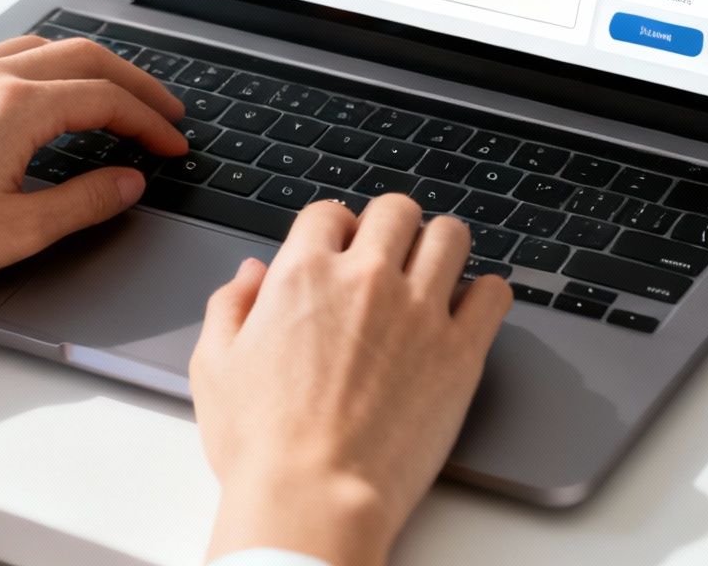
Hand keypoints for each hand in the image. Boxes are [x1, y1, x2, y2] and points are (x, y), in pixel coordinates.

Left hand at [0, 34, 185, 372]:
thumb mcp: (16, 231)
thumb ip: (85, 201)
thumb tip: (127, 182)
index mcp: (15, 107)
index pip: (107, 99)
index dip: (150, 121)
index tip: (172, 143)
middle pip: (83, 56)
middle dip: (133, 82)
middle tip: (163, 110)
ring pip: (39, 47)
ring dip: (87, 66)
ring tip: (112, 95)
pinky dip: (39, 67)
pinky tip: (40, 95)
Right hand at [191, 195, 511, 565]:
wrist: (314, 497)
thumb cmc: (262, 445)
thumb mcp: (214, 367)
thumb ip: (230, 307)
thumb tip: (251, 274)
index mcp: (304, 275)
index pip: (330, 212)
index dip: (334, 229)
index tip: (340, 251)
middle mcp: (366, 280)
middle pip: (396, 210)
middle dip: (390, 227)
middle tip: (388, 257)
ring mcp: (419, 312)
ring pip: (450, 237)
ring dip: (440, 248)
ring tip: (432, 274)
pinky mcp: (461, 352)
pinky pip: (494, 293)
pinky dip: (484, 295)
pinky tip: (467, 311)